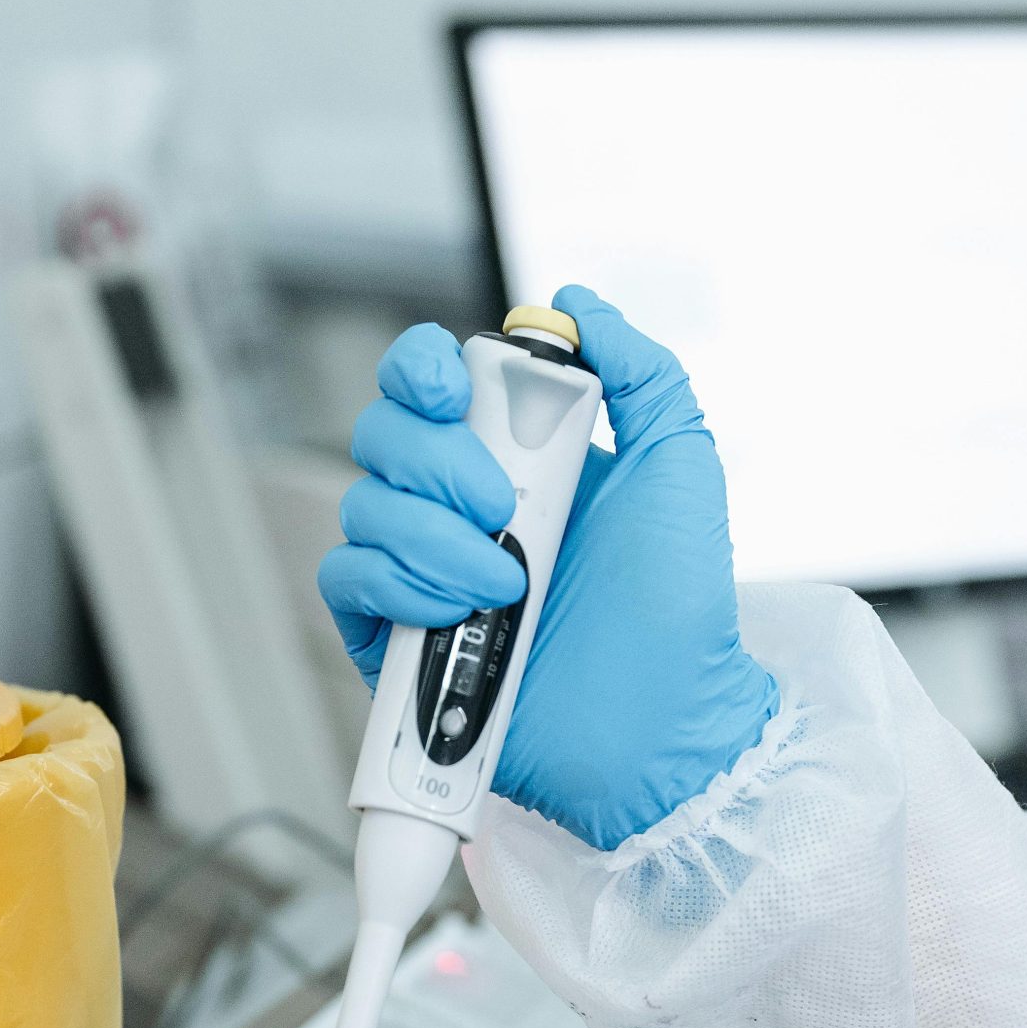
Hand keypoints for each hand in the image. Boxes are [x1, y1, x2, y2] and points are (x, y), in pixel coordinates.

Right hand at [318, 285, 776, 850]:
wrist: (662, 723)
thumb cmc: (678, 607)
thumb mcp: (678, 465)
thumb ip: (639, 371)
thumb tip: (574, 304)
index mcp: (513, 458)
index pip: (426, 383)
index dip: (418, 368)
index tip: (450, 387)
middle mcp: (458, 509)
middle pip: (379, 435)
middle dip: (435, 460)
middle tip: (503, 507)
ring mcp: (423, 575)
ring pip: (361, 508)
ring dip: (432, 537)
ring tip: (508, 583)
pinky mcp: (397, 641)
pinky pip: (347, 581)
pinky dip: (398, 586)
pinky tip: (459, 611)